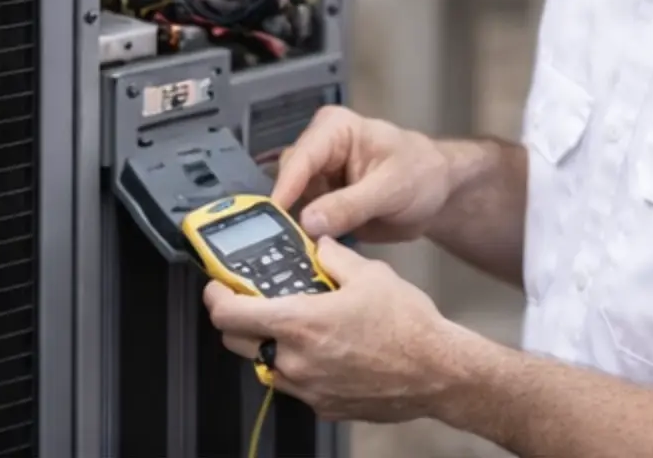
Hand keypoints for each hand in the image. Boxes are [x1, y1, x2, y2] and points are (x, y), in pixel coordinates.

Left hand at [203, 237, 459, 422]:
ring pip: (266, 365)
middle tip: (250, 300)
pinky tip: (323, 347)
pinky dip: (297, 364)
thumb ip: (335, 256)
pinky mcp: (323, 406)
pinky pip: (295, 383)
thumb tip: (321, 245)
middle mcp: (296, 360)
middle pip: (238, 343)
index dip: (216, 297)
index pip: (231, 315)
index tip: (217, 286)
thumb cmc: (406, 325)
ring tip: (295, 322)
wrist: (436, 371)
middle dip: (237, 320)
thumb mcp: (370, 273)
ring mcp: (308, 388)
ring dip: (269, 343)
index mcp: (301, 322)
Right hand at [271, 105, 450, 242]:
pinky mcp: (320, 202)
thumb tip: (308, 221)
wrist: (437, 192)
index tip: (273, 218)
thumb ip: (349, 205)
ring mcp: (318, 177)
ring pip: (290, 204)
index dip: (285, 189)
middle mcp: (319, 149)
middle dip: (286, 212)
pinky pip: (301, 220)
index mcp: (335, 129)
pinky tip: (306, 253)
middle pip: (288, 181)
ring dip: (294, 228)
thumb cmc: (421, 174)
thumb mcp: (390, 189)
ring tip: (296, 253)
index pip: (300, 158)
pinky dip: (304, 236)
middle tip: (283, 245)